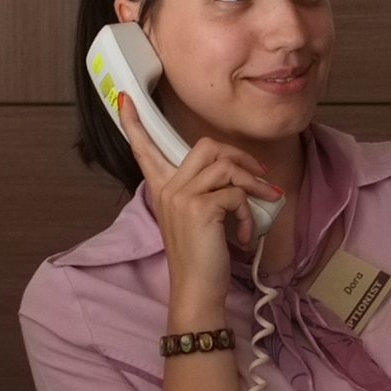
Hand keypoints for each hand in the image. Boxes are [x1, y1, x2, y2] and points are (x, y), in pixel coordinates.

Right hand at [123, 95, 279, 324]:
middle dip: (239, 156)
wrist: (197, 291)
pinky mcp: (201, 208)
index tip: (124, 98)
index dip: (134, 123)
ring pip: (226, 166)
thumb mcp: (197, 220)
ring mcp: (182, 196)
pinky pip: (236, 193)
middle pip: (206, 146)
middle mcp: (167, 188)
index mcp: (162, 189)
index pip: (143, 149)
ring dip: (254, 184)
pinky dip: (250, 211)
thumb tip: (237, 179)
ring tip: (266, 202)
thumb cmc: (202, 259)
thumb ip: (205, 194)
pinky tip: (246, 234)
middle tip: (259, 177)